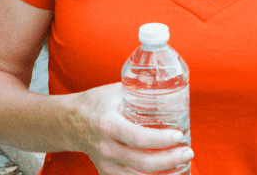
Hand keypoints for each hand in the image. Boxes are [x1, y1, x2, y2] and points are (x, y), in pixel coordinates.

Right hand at [68, 83, 193, 174]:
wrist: (69, 121)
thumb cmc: (96, 103)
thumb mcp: (115, 92)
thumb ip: (139, 92)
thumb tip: (169, 90)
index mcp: (107, 124)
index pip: (138, 138)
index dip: (161, 140)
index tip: (178, 135)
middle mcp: (105, 147)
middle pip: (142, 162)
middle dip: (170, 160)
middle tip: (187, 152)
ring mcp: (105, 163)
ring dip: (164, 174)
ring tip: (180, 164)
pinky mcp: (106, 172)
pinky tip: (164, 173)